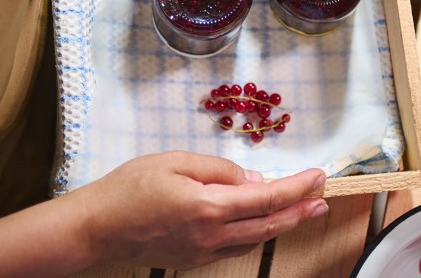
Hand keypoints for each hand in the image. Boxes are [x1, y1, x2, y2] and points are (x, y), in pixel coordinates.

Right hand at [75, 151, 326, 268]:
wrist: (98, 227)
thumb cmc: (130, 188)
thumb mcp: (175, 162)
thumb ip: (218, 169)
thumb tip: (250, 179)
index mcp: (209, 206)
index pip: (266, 197)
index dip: (296, 187)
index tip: (317, 176)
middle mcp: (212, 234)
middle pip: (269, 224)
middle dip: (300, 211)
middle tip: (322, 200)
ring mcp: (203, 251)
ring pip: (255, 238)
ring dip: (282, 224)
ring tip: (301, 211)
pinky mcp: (194, 258)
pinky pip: (234, 246)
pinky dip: (255, 232)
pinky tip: (261, 223)